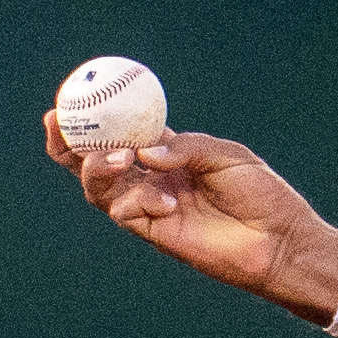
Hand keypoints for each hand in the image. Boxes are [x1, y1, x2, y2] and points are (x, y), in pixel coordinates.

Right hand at [50, 120, 337, 318]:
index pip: (118, 132)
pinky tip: (165, 200)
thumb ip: (185, 147)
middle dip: (66, 142)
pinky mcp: (153, 233)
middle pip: (91, 161)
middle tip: (57, 122)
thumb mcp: (226, 154)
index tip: (68, 97)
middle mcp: (150, 178)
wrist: (280, 239)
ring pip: (97, 187)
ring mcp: (148, 205)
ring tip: (122, 157)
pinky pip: (124, 213)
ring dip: (97, 167)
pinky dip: (136, 200)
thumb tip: (143, 151)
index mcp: (165, 153)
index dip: (90, 117)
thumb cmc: (260, 193)